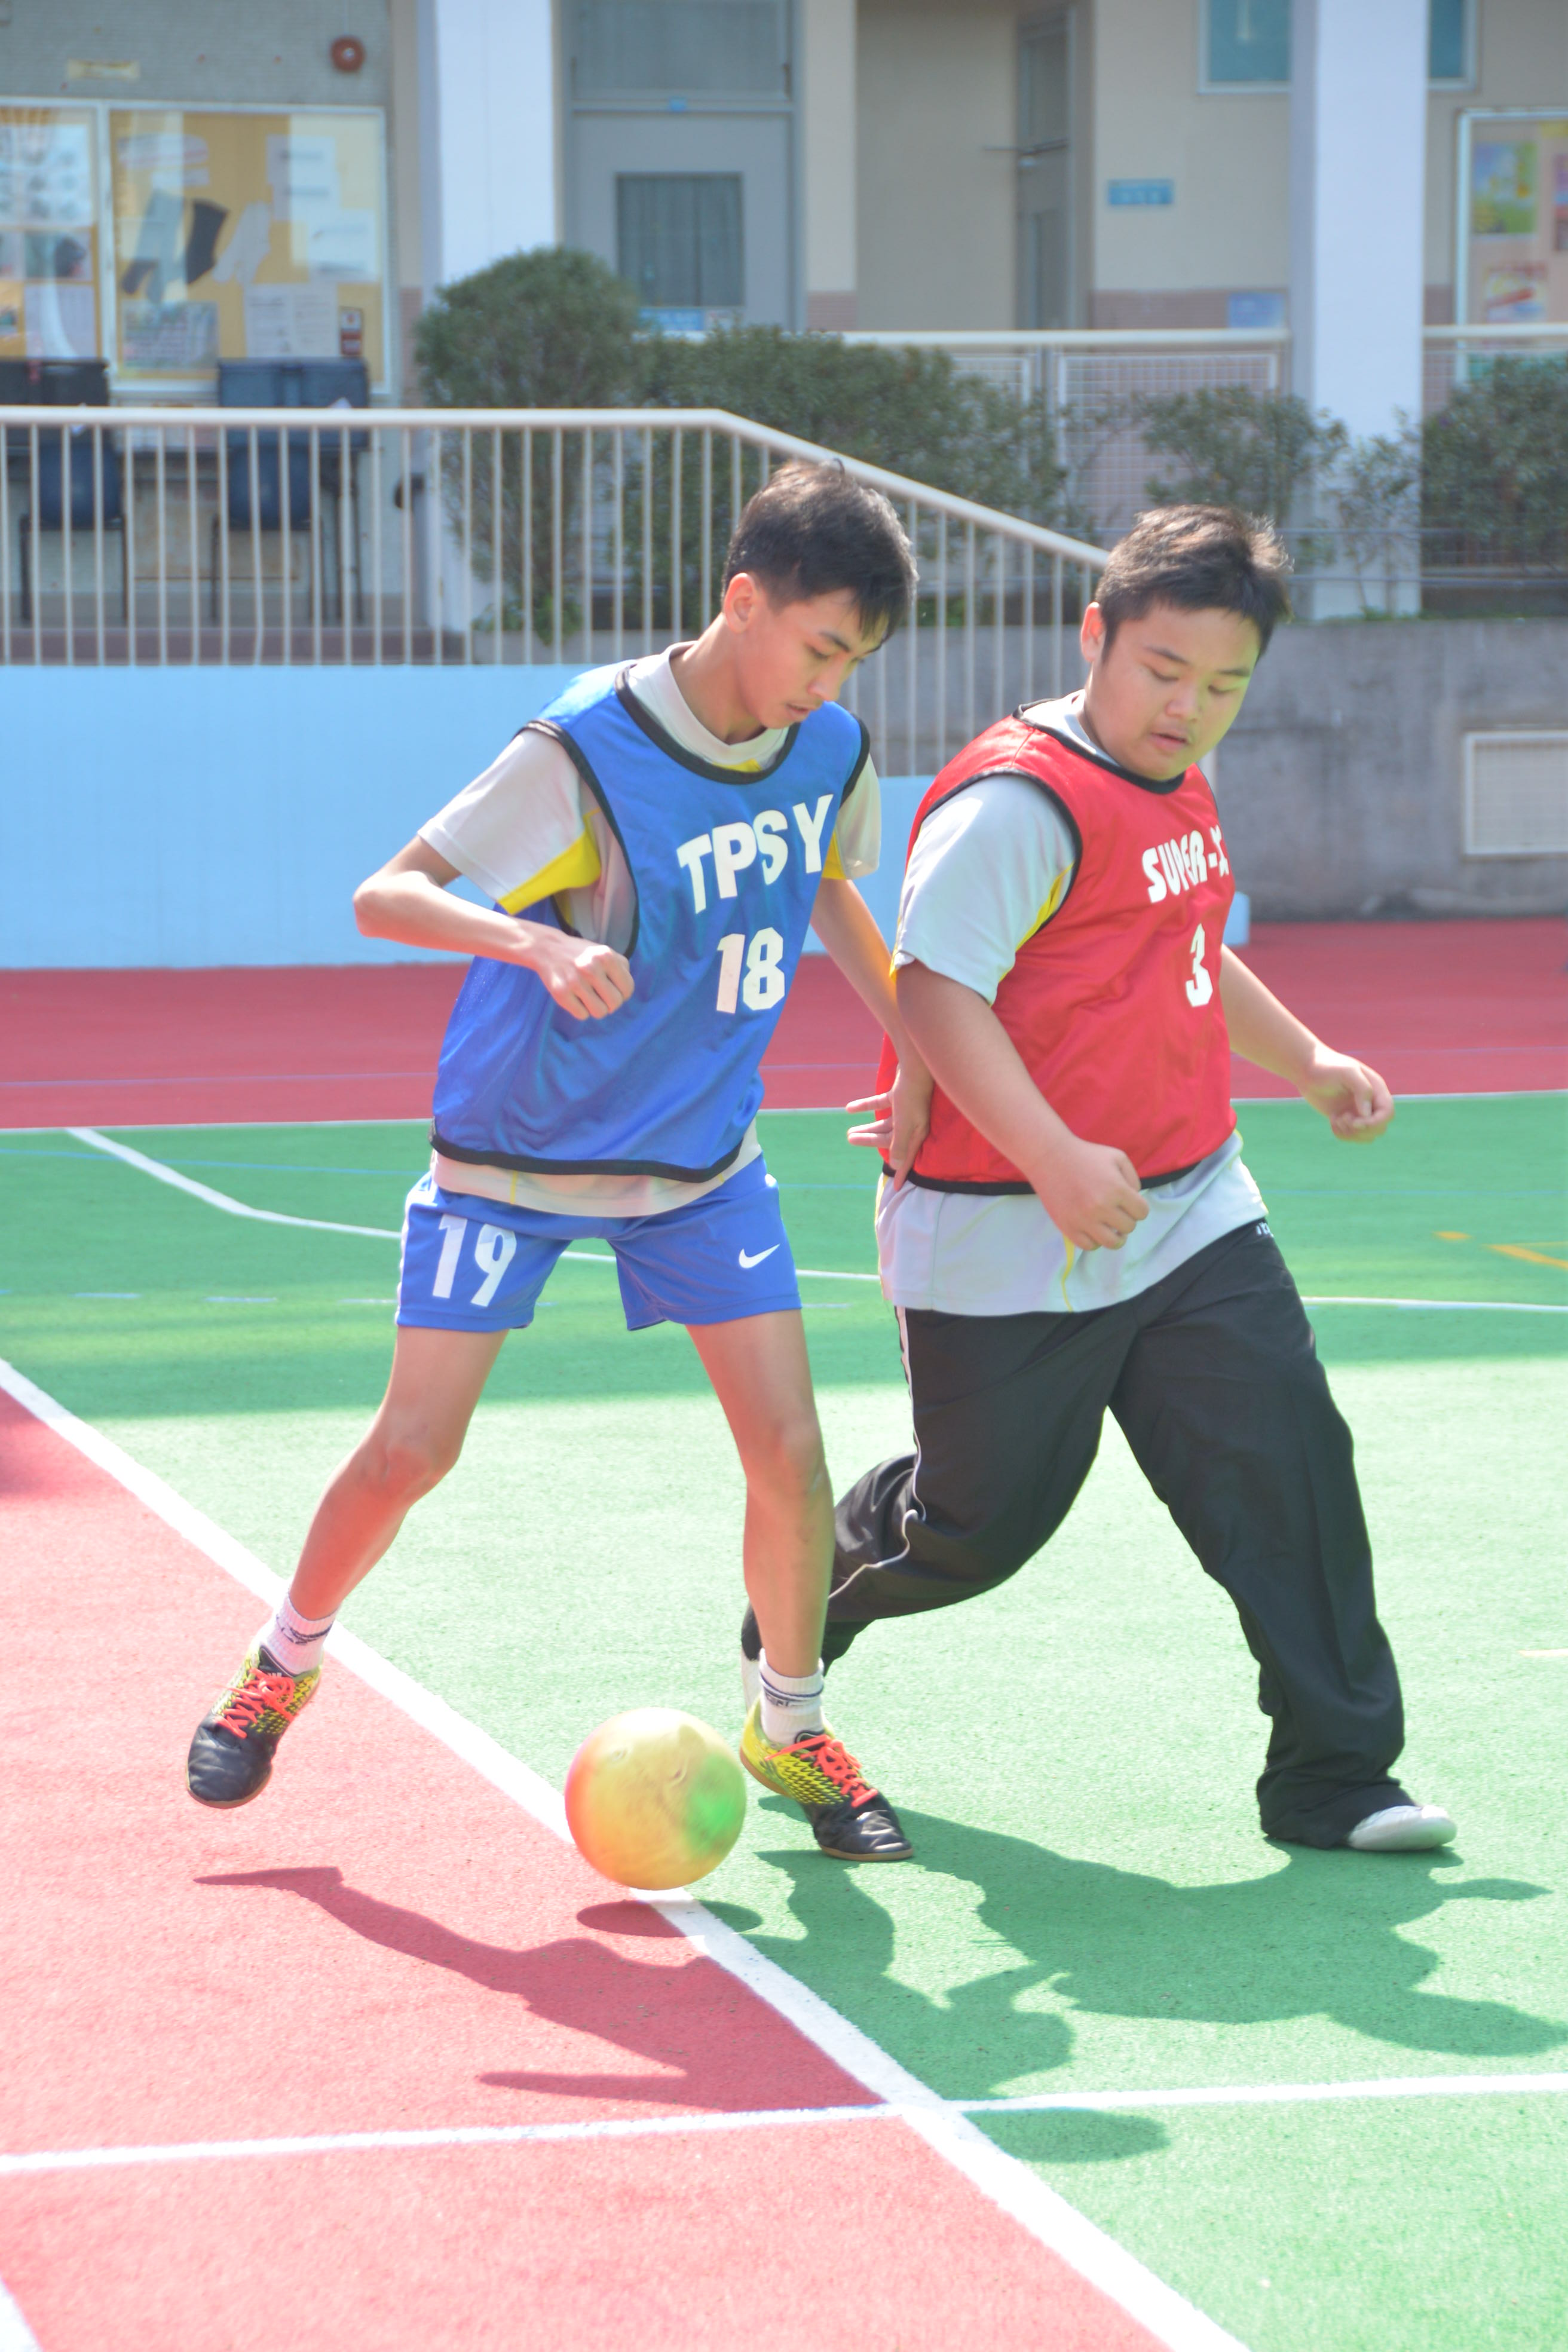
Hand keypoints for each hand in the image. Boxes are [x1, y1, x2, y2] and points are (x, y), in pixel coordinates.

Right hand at [516, 927, 633, 1020]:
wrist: (547, 949)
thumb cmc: (581, 954)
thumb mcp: (604, 951)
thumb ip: (620, 967)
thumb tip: (625, 991)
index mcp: (606, 956)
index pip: (628, 988)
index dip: (623, 994)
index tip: (614, 991)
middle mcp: (591, 968)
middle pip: (615, 1003)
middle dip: (610, 1004)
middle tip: (601, 996)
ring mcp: (575, 981)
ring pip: (600, 1012)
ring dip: (596, 1009)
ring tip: (589, 998)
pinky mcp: (561, 993)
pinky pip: (582, 1015)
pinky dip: (581, 1010)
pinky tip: (576, 998)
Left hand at [846, 1060, 933, 1187]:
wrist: (916, 1066)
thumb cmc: (912, 1097)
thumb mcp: (904, 1125)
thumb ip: (899, 1145)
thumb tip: (895, 1165)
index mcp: (916, 1134)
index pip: (907, 1158)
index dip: (902, 1173)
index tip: (897, 1188)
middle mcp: (912, 1124)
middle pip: (889, 1138)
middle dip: (869, 1141)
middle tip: (850, 1140)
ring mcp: (905, 1110)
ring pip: (883, 1123)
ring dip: (866, 1127)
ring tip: (849, 1132)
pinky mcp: (899, 1096)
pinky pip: (880, 1104)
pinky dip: (865, 1107)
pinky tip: (849, 1108)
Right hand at [1029, 1135, 1147, 1251]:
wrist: (1050, 1157)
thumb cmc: (1086, 1156)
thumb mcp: (1117, 1157)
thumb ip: (1134, 1179)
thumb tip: (1135, 1201)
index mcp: (1116, 1189)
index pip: (1142, 1212)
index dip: (1139, 1207)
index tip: (1129, 1203)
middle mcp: (1101, 1207)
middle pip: (1129, 1227)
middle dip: (1126, 1219)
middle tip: (1117, 1211)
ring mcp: (1083, 1219)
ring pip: (1112, 1243)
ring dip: (1115, 1236)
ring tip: (1111, 1227)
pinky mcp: (1067, 1227)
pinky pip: (1089, 1246)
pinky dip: (1095, 1240)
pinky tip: (1094, 1229)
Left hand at [1299, 1048, 1393, 1140]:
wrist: (1307, 1069)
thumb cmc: (1327, 1067)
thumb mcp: (1346, 1072)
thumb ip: (1362, 1089)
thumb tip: (1367, 1113)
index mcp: (1376, 1089)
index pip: (1387, 1113)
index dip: (1375, 1123)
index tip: (1355, 1122)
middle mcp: (1370, 1102)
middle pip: (1379, 1128)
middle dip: (1362, 1130)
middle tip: (1343, 1118)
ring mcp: (1358, 1112)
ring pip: (1367, 1135)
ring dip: (1351, 1133)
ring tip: (1336, 1118)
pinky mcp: (1345, 1118)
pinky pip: (1352, 1136)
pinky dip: (1342, 1134)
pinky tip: (1332, 1120)